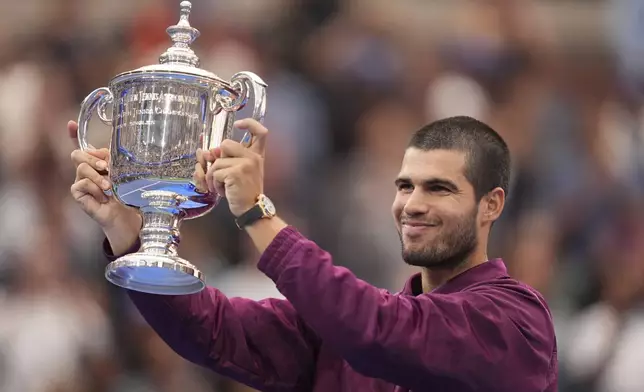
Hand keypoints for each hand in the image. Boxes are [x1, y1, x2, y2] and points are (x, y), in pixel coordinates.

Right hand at [68, 121, 140, 252]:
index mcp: (95, 162)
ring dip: (98, 176)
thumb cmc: (124, 193)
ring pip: (81, 168)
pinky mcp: (77, 193)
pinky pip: (81, 184)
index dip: (73, 134)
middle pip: (77, 154)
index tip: (70, 123)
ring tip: (108, 187)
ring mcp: (79, 181)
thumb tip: (104, 154)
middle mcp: (84, 170)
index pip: (80, 146)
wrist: (124, 214)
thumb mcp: (121, 173)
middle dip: (92, 158)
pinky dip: (95, 189)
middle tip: (106, 167)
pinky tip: (103, 197)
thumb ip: (111, 161)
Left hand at [205, 118, 267, 216]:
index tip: (238, 124)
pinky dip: (215, 184)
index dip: (249, 123)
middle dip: (218, 160)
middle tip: (223, 175)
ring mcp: (245, 164)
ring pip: (217, 162)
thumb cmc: (245, 192)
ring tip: (222, 186)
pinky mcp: (235, 173)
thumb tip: (209, 152)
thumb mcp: (241, 172)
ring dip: (214, 177)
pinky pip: (215, 173)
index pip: (260, 132)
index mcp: (257, 155)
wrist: (252, 209)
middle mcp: (253, 157)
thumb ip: (229, 159)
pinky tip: (223, 191)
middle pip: (226, 144)